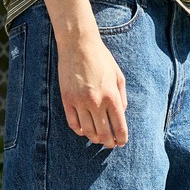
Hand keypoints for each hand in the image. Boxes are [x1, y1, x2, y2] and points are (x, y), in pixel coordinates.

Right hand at [56, 34, 127, 148]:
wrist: (78, 45)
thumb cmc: (101, 59)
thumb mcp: (118, 76)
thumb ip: (122, 97)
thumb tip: (121, 115)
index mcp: (111, 96)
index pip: (119, 126)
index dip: (121, 138)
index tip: (121, 142)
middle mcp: (96, 101)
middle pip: (104, 133)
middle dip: (109, 142)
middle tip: (110, 144)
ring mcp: (80, 102)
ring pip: (88, 131)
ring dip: (94, 138)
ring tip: (98, 139)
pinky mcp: (67, 100)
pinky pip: (73, 123)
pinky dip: (79, 131)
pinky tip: (84, 131)